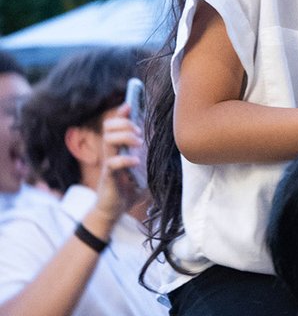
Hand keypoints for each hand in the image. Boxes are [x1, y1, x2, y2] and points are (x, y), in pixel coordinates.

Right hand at [86, 106, 147, 236]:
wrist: (115, 210)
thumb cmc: (129, 188)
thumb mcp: (145, 169)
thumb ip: (153, 158)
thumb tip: (172, 150)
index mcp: (118, 149)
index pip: (114, 125)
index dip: (120, 113)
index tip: (129, 105)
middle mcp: (111, 153)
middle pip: (108, 128)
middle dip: (124, 124)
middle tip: (139, 132)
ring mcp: (108, 164)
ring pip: (108, 141)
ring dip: (124, 137)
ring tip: (138, 143)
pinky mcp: (108, 177)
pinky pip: (111, 164)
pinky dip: (124, 160)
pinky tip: (135, 161)